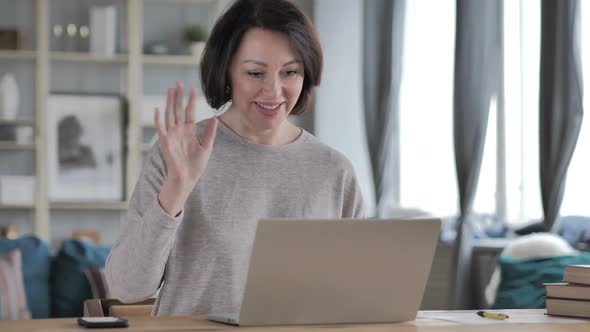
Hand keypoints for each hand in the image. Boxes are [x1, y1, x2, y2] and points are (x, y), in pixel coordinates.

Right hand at [155, 82, 216, 215]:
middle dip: (178, 96)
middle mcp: (179, 131)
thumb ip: (210, 132)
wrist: (187, 178)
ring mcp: (172, 135)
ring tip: (170, 90)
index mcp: (189, 131)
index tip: (193, 89)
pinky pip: (161, 129)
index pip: (189, 112)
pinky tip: (158, 109)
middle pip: (177, 109)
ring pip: (169, 115)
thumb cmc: (196, 165)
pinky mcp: (165, 142)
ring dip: (169, 102)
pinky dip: (159, 119)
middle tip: (178, 82)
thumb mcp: (207, 147)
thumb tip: (215, 118)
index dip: (191, 101)